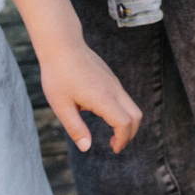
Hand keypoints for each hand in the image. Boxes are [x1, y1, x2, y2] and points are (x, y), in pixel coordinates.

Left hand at [34, 37, 141, 154]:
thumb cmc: (58, 75)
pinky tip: (102, 113)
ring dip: (126, 123)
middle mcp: (114, 90)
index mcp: (103, 98)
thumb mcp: (61, 106)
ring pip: (132, 106)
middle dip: (130, 134)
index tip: (113, 149)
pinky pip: (124, 98)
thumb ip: (76, 128)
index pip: (124, 123)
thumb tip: (86, 147)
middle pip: (136, 115)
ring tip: (112, 134)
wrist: (63, 46)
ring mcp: (114, 83)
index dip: (123, 139)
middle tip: (116, 145)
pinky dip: (121, 112)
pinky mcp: (111, 79)